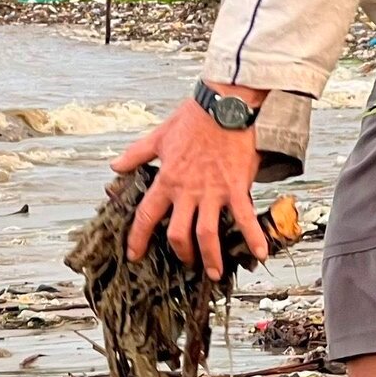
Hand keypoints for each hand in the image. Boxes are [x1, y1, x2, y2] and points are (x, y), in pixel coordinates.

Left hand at [111, 94, 268, 280]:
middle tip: (186, 262)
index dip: (138, 238)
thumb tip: (115, 166)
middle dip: (181, 253)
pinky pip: (244, 217)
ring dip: (210, 256)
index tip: (134, 254)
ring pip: (207, 233)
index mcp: (167, 179)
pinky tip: (260, 254)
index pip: (147, 215)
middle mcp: (188, 190)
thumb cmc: (193, 118)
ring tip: (214, 272)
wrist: (224, 105)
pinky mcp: (236, 187)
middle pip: (179, 233)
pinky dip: (253, 237)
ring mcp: (213, 191)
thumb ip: (137, 154)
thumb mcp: (159, 136)